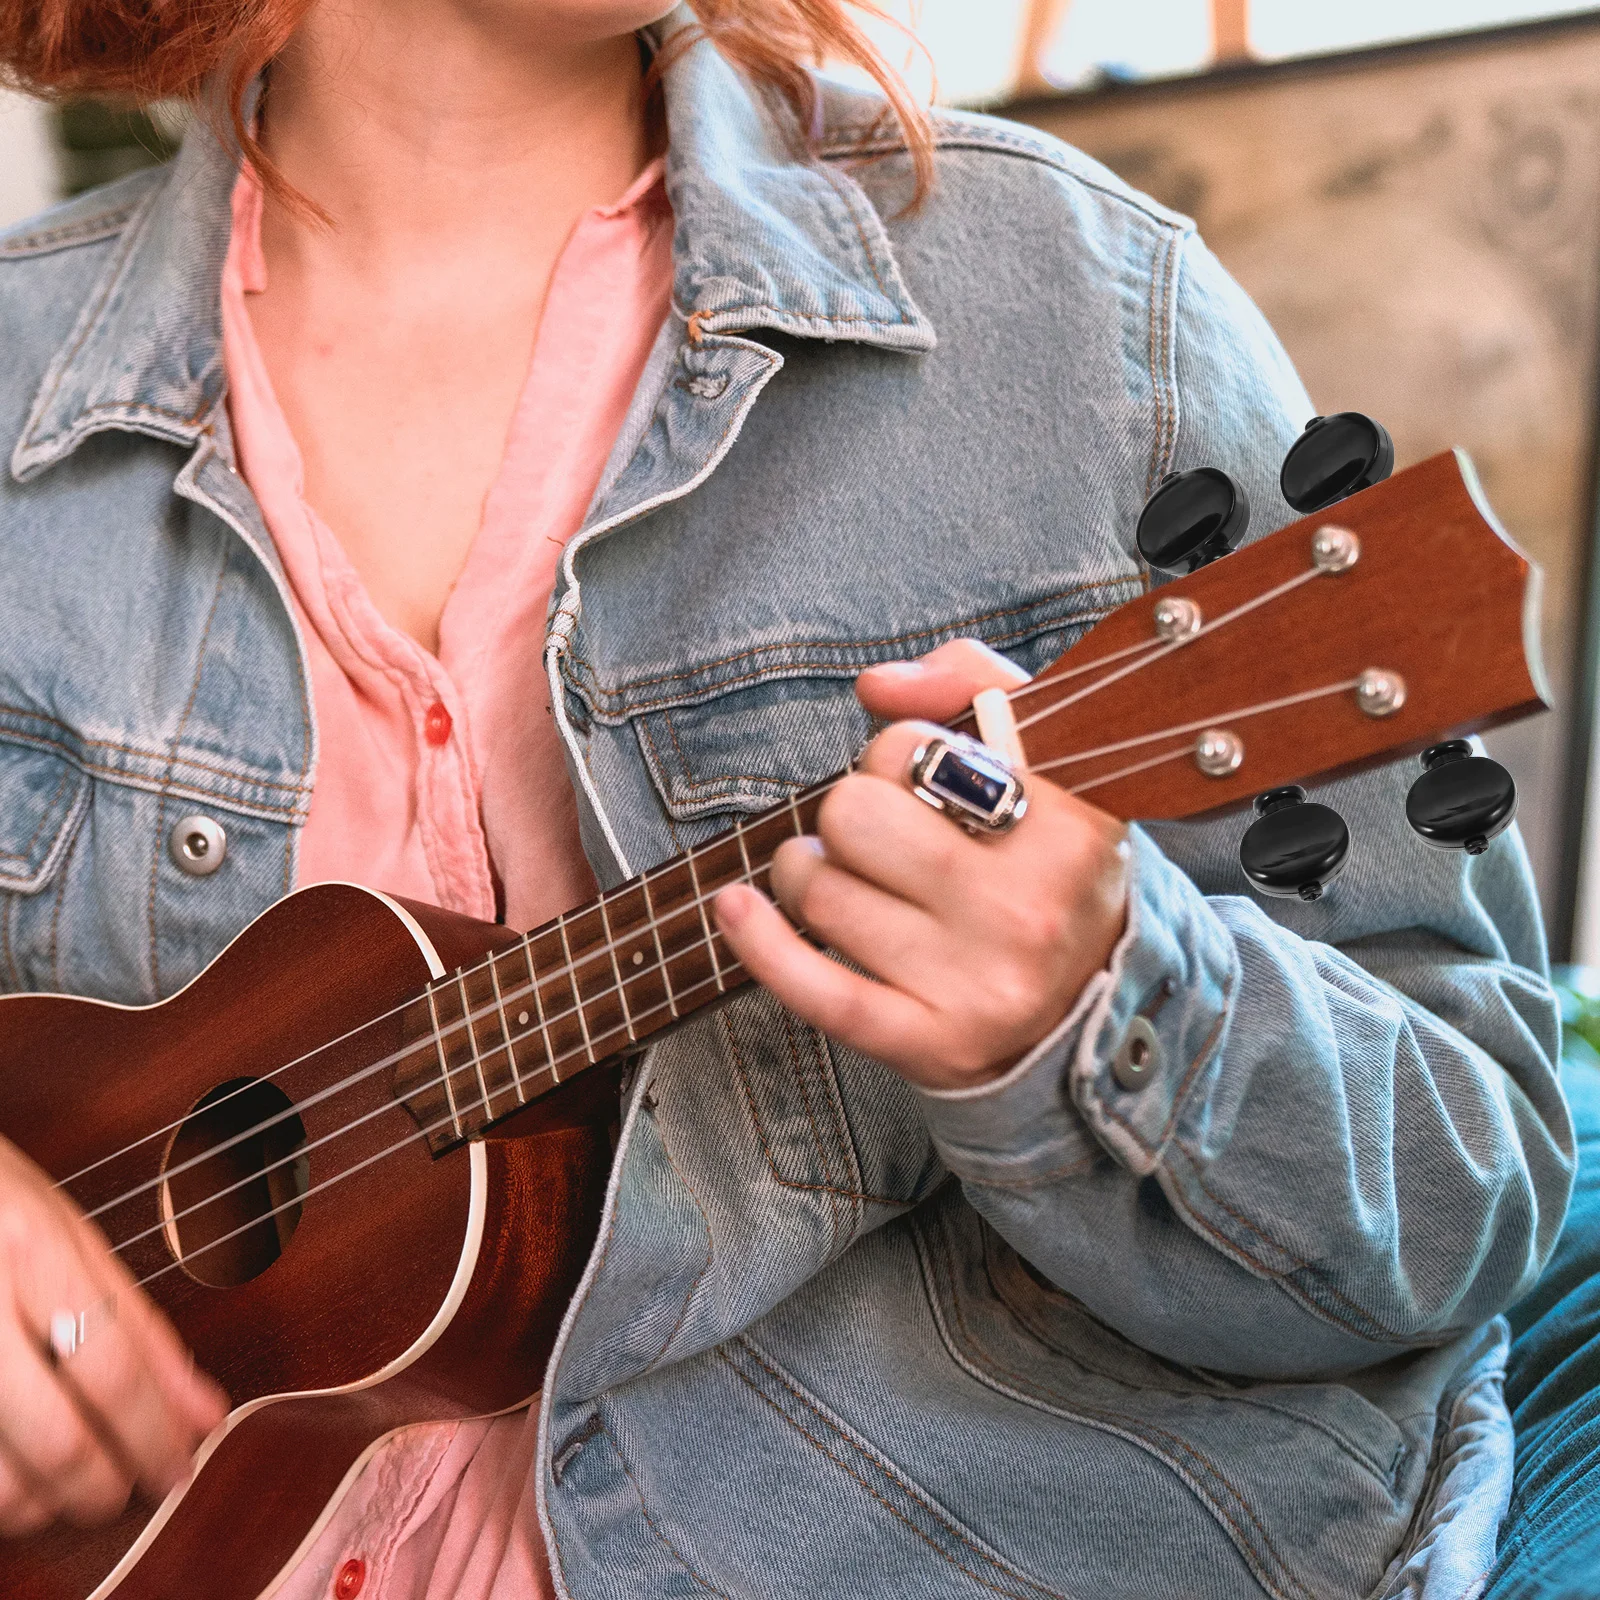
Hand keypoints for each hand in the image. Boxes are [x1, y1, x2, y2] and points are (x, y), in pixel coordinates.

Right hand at [0, 1136, 228, 1535]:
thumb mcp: (73, 1237)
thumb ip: (141, 1326)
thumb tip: (204, 1410)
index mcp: (31, 1250)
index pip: (112, 1369)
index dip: (155, 1435)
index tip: (180, 1466)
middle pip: (58, 1437)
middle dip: (106, 1486)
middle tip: (130, 1490)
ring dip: (44, 1506)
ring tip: (70, 1490)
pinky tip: (15, 1477)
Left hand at [715, 639, 1128, 1090]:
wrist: (1092, 1002)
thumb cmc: (1048, 862)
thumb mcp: (1046, 755)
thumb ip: (971, 682)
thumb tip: (877, 687)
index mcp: (1066, 824)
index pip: (908, 747)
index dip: (894, 758)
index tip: (922, 788)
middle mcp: (1028, 908)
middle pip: (851, 817)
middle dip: (846, 815)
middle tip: (877, 838)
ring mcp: (981, 984)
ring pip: (820, 894)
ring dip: (808, 873)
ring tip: (847, 879)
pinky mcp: (934, 1044)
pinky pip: (815, 989)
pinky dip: (759, 942)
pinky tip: (735, 907)